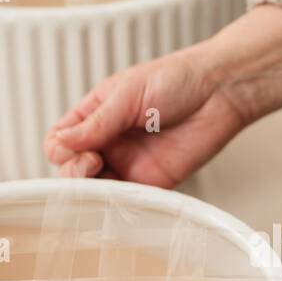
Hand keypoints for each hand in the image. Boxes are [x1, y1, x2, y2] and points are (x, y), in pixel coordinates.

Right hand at [46, 4, 281, 186]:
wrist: (220, 91)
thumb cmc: (178, 80)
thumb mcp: (126, 94)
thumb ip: (96, 122)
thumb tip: (62, 143)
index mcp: (97, 114)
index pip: (61, 140)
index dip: (60, 148)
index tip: (72, 146)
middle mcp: (110, 141)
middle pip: (73, 169)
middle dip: (73, 171)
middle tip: (91, 160)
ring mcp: (129, 162)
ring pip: (95, 188)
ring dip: (91, 188)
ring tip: (102, 173)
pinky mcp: (152, 182)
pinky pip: (126, 198)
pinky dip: (117, 200)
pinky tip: (119, 192)